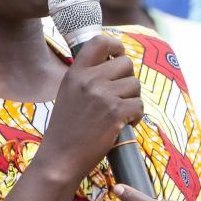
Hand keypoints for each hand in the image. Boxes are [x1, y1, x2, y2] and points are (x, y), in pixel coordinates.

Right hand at [39, 36, 142, 184]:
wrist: (60, 159)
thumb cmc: (67, 129)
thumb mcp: (69, 93)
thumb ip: (88, 77)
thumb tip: (117, 61)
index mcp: (75, 73)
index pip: (99, 42)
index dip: (116, 45)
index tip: (120, 54)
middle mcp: (88, 80)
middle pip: (126, 63)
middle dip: (128, 80)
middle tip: (119, 97)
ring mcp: (102, 95)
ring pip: (136, 85)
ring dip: (132, 100)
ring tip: (118, 114)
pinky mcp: (115, 112)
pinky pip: (139, 106)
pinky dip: (135, 117)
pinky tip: (122, 125)